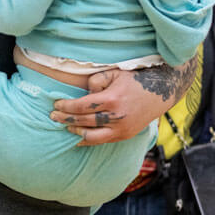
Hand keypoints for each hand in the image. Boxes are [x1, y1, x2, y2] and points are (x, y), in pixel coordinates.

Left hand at [51, 61, 194, 144]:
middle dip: (66, 119)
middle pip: (84, 122)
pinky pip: (103, 141)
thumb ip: (95, 80)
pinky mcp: (126, 135)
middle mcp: (117, 117)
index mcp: (112, 100)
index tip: (55, 105)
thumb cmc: (135, 79)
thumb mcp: (114, 73)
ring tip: (65, 127)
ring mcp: (122, 129)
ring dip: (76, 132)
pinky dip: (89, 140)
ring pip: (92, 136)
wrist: (161, 92)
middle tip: (53, 117)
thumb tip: (84, 93)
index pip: (81, 107)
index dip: (66, 107)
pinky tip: (78, 137)